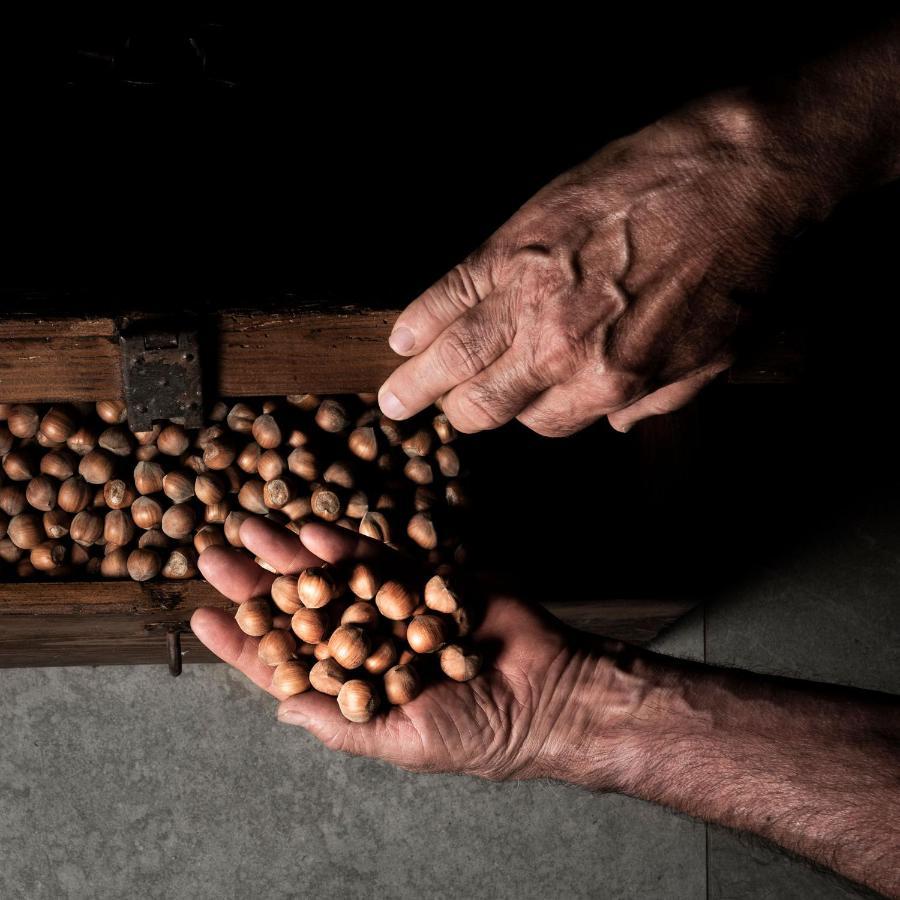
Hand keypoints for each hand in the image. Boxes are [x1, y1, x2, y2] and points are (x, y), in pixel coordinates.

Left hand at [192, 518, 625, 779]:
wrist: (549, 691)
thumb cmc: (478, 732)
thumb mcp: (402, 741)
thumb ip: (341, 724)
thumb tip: (281, 709)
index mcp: (356, 687)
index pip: (286, 665)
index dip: (243, 645)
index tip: (203, 621)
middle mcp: (368, 642)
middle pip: (300, 609)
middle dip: (256, 584)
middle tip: (212, 556)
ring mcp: (394, 605)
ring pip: (332, 575)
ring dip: (290, 554)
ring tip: (248, 529)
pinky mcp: (425, 577)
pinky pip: (379, 558)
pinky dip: (346, 545)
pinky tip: (310, 533)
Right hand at [378, 94, 819, 435]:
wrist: (741, 174)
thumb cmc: (739, 265)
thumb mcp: (711, 359)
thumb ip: (656, 401)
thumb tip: (617, 422)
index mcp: (609, 384)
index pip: (543, 424)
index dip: (531, 416)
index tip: (525, 402)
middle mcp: (559, 351)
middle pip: (485, 404)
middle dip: (462, 414)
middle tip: (439, 412)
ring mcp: (529, 296)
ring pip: (454, 356)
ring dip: (415, 383)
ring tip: (392, 398)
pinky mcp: (513, 245)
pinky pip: (449, 292)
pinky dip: (420, 318)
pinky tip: (403, 337)